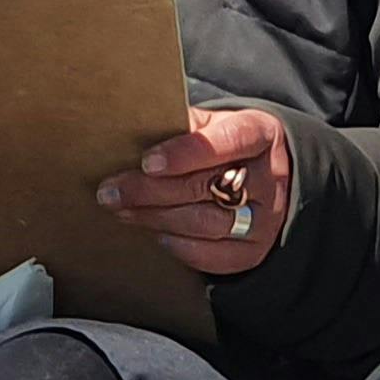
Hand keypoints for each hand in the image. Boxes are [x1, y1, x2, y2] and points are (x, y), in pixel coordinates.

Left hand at [96, 107, 295, 276]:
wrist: (269, 176)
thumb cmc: (226, 144)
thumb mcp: (213, 123)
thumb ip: (181, 127)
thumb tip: (129, 134)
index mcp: (259, 134)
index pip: (226, 141)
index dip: (185, 153)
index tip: (147, 162)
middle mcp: (268, 177)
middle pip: (205, 187)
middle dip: (150, 191)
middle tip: (111, 191)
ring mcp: (265, 218)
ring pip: (206, 223)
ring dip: (156, 218)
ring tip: (122, 210)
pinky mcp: (254, 250)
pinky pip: (212, 255)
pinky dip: (177, 246)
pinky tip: (153, 232)